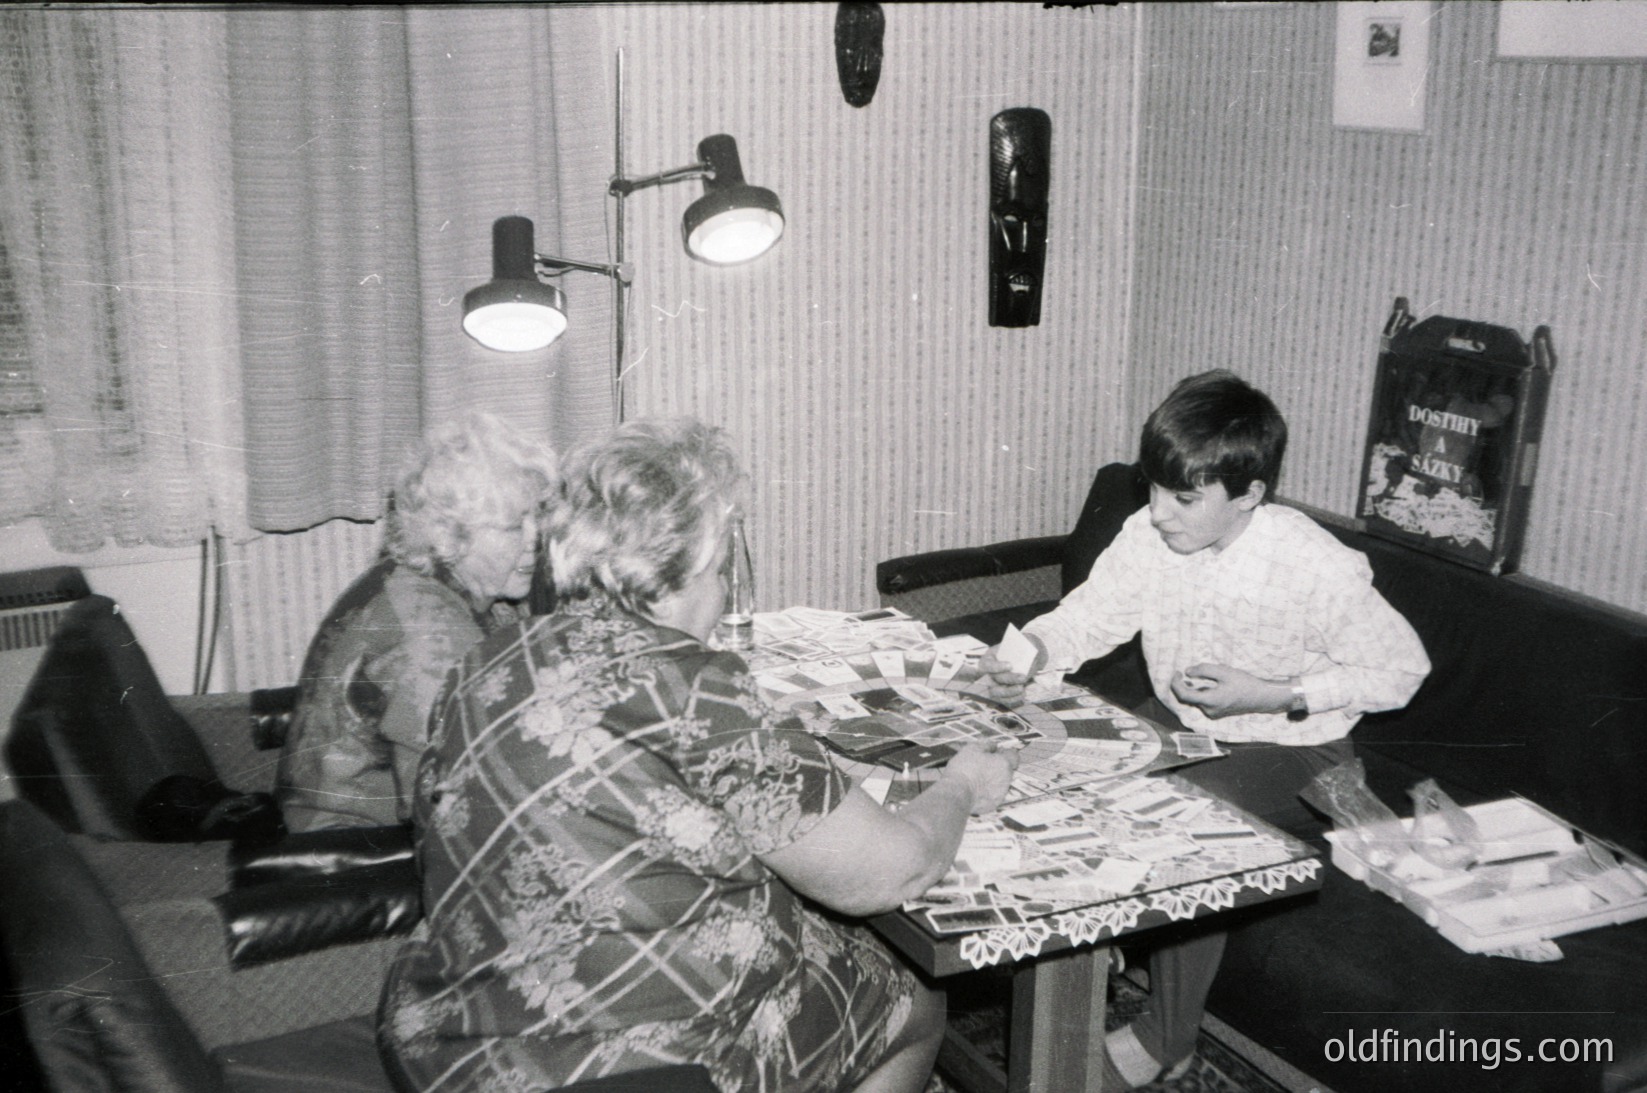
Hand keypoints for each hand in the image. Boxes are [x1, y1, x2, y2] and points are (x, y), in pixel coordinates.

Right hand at [944, 743, 1018, 814]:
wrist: (957, 793)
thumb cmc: (965, 768)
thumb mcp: (972, 748)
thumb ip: (986, 744)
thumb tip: (993, 745)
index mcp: (1004, 764)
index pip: (1014, 755)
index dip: (1004, 752)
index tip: (993, 752)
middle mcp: (1007, 779)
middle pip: (1006, 770)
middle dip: (996, 767)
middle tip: (980, 764)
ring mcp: (1001, 794)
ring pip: (1000, 783)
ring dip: (991, 780)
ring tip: (975, 778)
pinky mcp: (993, 805)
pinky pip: (992, 796)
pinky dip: (986, 792)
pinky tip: (973, 789)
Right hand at [978, 650, 1030, 705]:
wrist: (1021, 658)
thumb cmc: (1016, 651)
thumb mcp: (1017, 645)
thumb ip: (1020, 649)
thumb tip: (1028, 657)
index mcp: (988, 660)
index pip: (988, 665)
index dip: (997, 667)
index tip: (1010, 665)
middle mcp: (987, 674)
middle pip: (994, 680)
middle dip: (1009, 679)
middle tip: (1023, 677)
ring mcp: (992, 686)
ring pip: (997, 693)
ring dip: (1010, 692)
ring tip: (1022, 688)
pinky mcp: (1000, 695)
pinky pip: (1004, 700)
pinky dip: (1014, 699)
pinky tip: (1023, 694)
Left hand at [1170, 663, 1292, 717]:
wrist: (1261, 697)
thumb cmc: (1244, 683)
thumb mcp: (1224, 672)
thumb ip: (1204, 670)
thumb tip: (1187, 672)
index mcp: (1210, 701)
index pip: (1184, 695)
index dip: (1176, 684)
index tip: (1176, 673)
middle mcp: (1209, 711)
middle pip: (1189, 697)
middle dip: (1186, 685)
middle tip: (1188, 672)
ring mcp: (1213, 714)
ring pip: (1197, 699)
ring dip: (1197, 687)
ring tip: (1212, 677)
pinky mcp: (1217, 713)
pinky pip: (1204, 702)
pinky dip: (1203, 692)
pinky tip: (1216, 685)